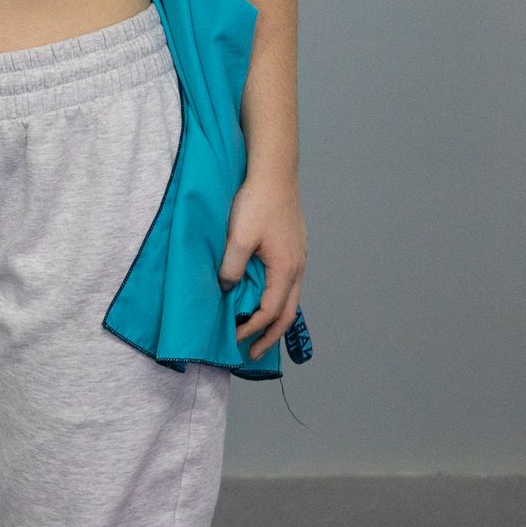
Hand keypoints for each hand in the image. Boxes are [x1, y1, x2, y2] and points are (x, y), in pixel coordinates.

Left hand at [220, 174, 306, 359]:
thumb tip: (227, 290)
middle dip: (270, 336)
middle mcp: (298, 267)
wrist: (274, 173)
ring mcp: (299, 257)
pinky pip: (289, 283)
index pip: (270, 311)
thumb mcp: (238, 238)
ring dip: (276, 319)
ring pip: (291, 298)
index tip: (234, 338)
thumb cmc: (256, 203)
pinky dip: (279, 299)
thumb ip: (232, 268)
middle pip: (287, 313)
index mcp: (286, 269)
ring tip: (260, 332)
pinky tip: (266, 298)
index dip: (252, 329)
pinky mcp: (295, 248)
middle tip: (253, 353)